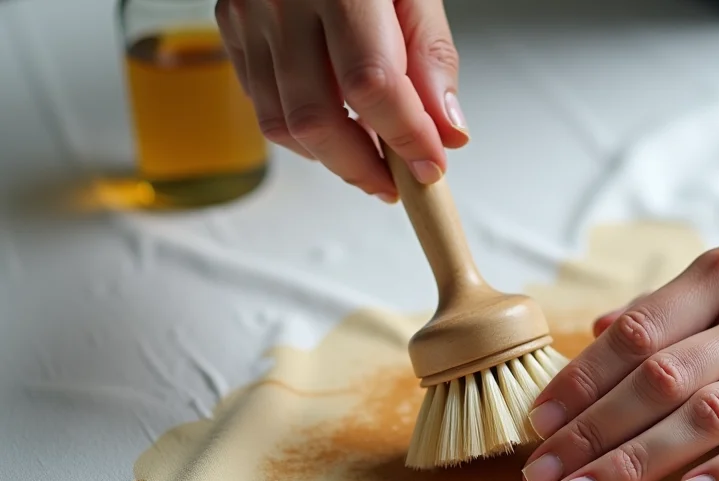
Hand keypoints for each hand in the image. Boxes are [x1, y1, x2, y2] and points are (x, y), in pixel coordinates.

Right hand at [215, 0, 467, 199]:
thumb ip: (431, 58)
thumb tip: (448, 131)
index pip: (371, 84)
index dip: (405, 136)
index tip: (432, 167)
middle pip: (316, 118)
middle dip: (363, 166)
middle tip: (400, 183)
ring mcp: (245, 14)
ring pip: (281, 124)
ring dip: (332, 159)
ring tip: (373, 162)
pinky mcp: (229, 28)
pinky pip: (261, 105)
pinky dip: (303, 134)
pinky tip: (337, 129)